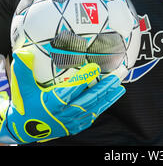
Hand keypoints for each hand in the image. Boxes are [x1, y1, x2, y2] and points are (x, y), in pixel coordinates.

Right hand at [0, 50, 124, 143]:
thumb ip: (23, 70)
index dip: (83, 79)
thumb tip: (22, 52)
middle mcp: (64, 115)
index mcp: (51, 104)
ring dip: (108, 97)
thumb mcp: (22, 88)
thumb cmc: (25, 105)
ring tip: (120, 85)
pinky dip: (103, 106)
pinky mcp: (75, 126)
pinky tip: (112, 96)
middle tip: (117, 75)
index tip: (94, 66)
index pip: (70, 91)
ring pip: (94, 109)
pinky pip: (92, 116)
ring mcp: (71, 122)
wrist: (24, 130)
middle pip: (88, 100)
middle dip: (104, 87)